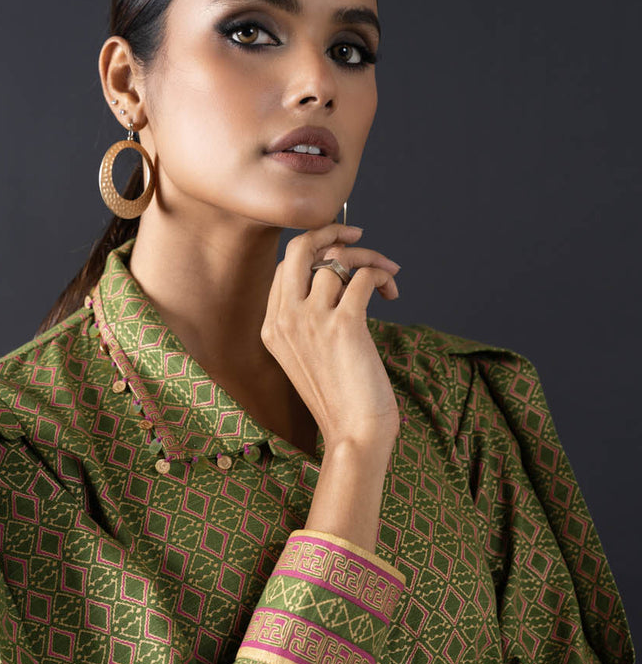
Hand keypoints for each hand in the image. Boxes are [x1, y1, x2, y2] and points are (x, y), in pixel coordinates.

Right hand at [261, 221, 401, 452]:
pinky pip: (362, 275)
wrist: (354, 433)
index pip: (286, 267)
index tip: (340, 248)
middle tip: (357, 232)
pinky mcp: (343, 325)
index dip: (316, 249)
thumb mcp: (309, 357)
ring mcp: (311, 321)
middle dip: (331, 230)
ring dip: (370, 258)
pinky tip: (390, 291)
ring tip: (388, 276)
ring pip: (338, 259)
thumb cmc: (340, 399)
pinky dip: (381, 275)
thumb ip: (311, 320)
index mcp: (271, 328)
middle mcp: (285, 320)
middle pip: (300, 248)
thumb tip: (340, 278)